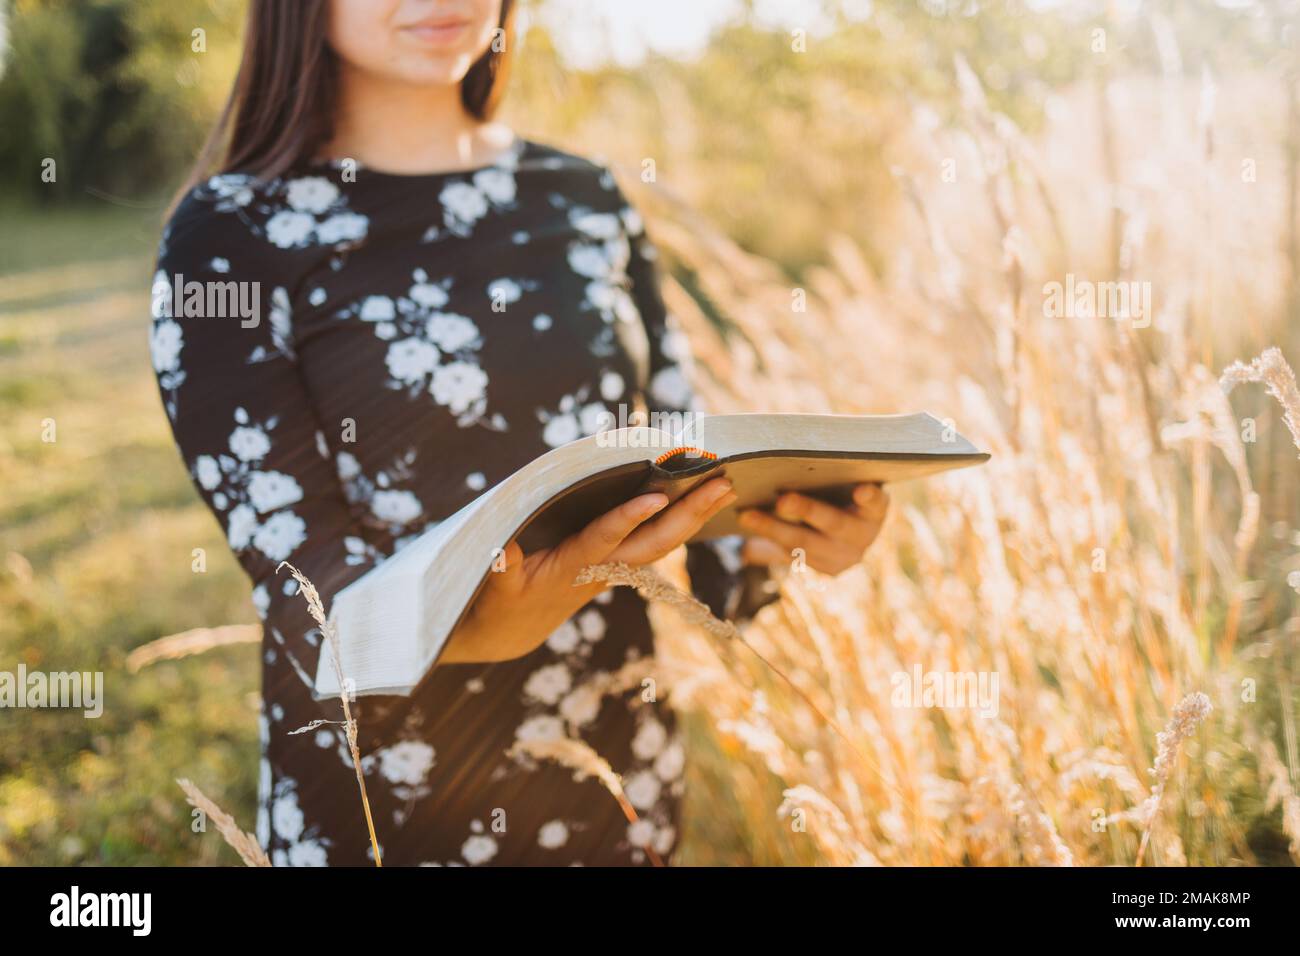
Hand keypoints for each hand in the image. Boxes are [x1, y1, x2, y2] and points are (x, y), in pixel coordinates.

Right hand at [439, 477, 737, 664]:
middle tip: (724, 483)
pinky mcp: (618, 561)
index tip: (655, 497)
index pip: (605, 539)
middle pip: (654, 541)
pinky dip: (682, 519)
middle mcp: (603, 567)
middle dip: (689, 513)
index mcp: (573, 568)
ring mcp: (615, 566)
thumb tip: (501, 549)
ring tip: (728, 485)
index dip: (628, 519)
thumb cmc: (502, 602)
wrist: (516, 628)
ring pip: (663, 540)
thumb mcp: (495, 588)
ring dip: (696, 515)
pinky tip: (704, 501)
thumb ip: (500, 569)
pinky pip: (656, 539)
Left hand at [737, 482, 889, 575]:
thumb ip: (832, 475)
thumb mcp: (843, 485)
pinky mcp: (826, 570)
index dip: (870, 497)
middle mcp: (863, 537)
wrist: (843, 533)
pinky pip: (793, 554)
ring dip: (773, 529)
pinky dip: (770, 538)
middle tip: (782, 501)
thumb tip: (800, 447)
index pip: (877, 503)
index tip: (861, 489)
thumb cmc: (840, 493)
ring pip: (805, 544)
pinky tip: (750, 528)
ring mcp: (845, 557)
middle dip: (806, 511)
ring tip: (748, 516)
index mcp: (875, 511)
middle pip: (834, 524)